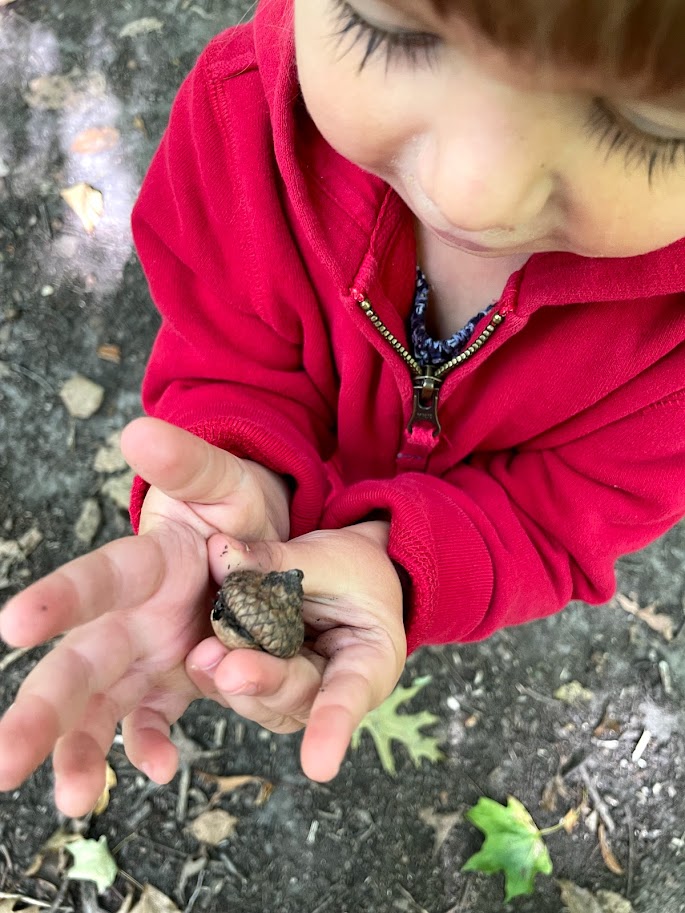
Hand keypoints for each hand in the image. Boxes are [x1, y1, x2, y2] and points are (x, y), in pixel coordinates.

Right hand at [0, 417, 289, 816]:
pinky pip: (150, 721)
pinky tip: (158, 771)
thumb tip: (138, 429)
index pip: (98, 579)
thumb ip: (189, 464)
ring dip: (79, 752)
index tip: (13, 624)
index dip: (60, 599)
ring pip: (98, 707)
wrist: (260, 548)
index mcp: (144, 565)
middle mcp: (132, 616)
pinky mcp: (171, 684)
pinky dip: (147, 746)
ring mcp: (147, 656)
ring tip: (73, 802)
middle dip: (40, 708)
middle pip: (79, 663)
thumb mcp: (224, 484)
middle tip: (0, 761)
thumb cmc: (234, 513)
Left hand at [186, 521, 406, 781]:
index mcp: (370, 660)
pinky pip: (236, 686)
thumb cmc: (354, 569)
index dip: (333, 727)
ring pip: (261, 699)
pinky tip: (199, 658)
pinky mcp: (262, 684)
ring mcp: (294, 691)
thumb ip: (278, 562)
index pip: (352, 694)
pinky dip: (216, 673)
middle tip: (232, 670)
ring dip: (232, 682)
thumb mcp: (328, 557)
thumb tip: (220, 553)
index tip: (320, 766)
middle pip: (297, 696)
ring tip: (205, 657)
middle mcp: (332, 687)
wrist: (348, 576)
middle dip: (264, 684)